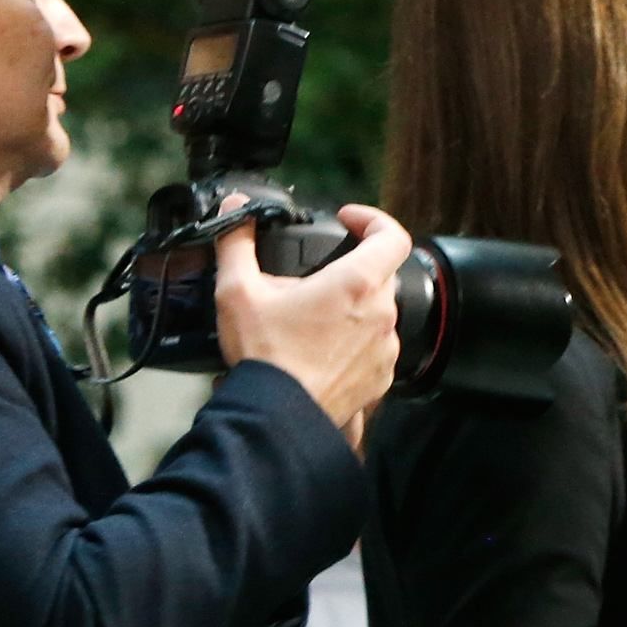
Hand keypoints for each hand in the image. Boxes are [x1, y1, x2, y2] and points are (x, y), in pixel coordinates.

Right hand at [213, 201, 410, 432]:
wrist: (279, 416)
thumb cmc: (265, 355)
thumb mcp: (238, 291)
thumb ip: (236, 243)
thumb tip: (233, 210)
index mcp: (358, 284)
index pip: (393, 236)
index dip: (374, 219)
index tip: (349, 220)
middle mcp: (382, 313)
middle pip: (381, 274)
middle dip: (351, 268)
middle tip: (315, 276)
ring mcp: (386, 347)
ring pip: (378, 312)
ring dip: (352, 307)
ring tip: (312, 316)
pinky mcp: (382, 375)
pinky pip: (375, 347)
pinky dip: (354, 341)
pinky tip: (321, 347)